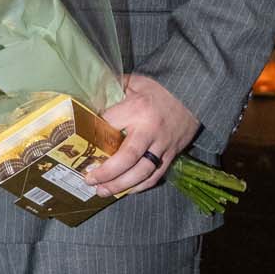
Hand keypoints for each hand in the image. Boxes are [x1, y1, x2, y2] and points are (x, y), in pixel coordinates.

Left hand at [84, 74, 200, 198]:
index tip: (80, 143)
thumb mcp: (135, 82)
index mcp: (137, 108)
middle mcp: (150, 129)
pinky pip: (155, 175)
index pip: (109, 125)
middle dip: (106, 172)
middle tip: (89, 180)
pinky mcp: (172, 154)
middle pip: (127, 157)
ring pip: (142, 172)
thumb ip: (113, 88)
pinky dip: (140, 186)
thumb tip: (92, 97)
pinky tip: (126, 190)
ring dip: (121, 185)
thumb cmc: (160, 89)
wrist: (194, 95)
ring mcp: (162, 145)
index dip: (93, 135)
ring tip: (103, 191)